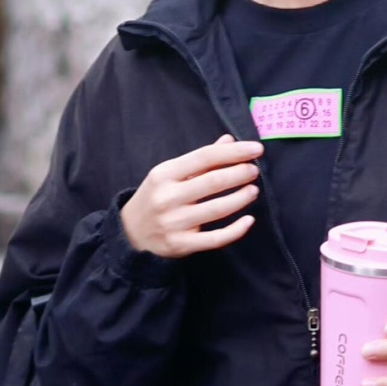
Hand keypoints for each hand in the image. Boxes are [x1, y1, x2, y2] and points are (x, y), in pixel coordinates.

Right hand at [121, 135, 263, 258]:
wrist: (131, 232)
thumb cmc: (157, 197)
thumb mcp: (170, 174)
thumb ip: (201, 160)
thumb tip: (230, 140)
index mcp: (164, 174)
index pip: (204, 157)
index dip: (233, 152)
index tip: (256, 149)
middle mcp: (167, 197)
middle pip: (212, 182)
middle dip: (239, 174)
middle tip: (254, 171)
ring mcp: (173, 223)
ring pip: (216, 209)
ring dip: (240, 198)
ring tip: (253, 190)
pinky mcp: (180, 245)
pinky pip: (215, 239)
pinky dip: (235, 230)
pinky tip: (248, 220)